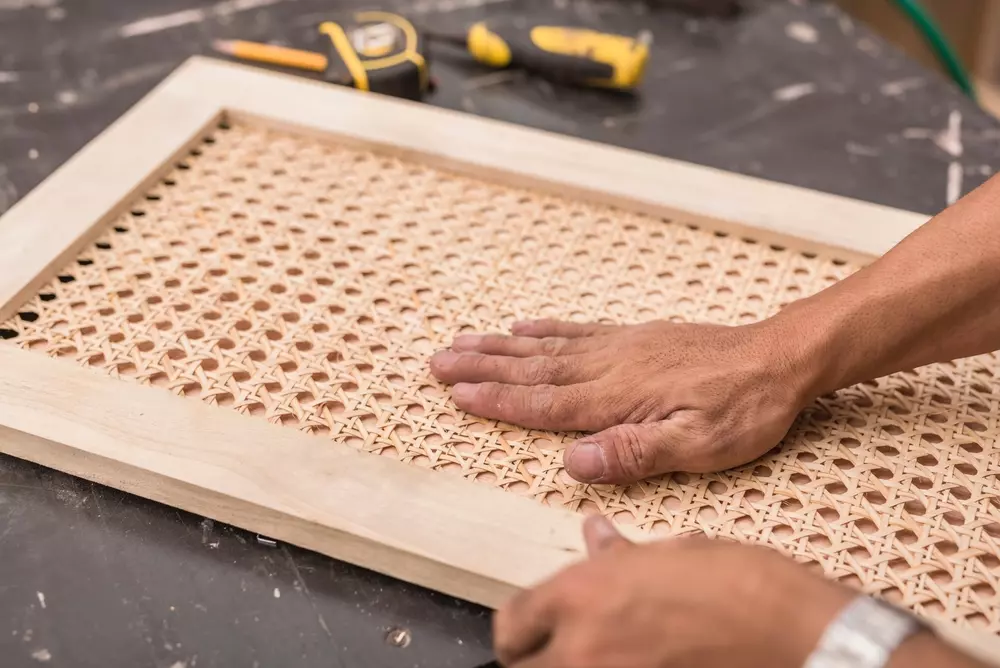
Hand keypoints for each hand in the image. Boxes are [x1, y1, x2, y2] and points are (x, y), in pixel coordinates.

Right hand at [429, 318, 811, 483]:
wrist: (780, 358)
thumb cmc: (743, 410)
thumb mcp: (699, 446)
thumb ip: (634, 452)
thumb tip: (573, 462)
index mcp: (618, 397)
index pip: (544, 404)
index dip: (497, 402)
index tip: (456, 395)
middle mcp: (609, 366)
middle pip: (532, 369)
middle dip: (481, 368)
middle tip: (437, 362)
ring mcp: (621, 347)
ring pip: (546, 346)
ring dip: (501, 346)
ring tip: (463, 341)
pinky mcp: (636, 338)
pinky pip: (578, 330)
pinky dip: (545, 328)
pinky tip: (524, 325)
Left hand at [494, 516, 852, 667]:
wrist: (798, 637)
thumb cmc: (743, 589)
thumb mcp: (672, 555)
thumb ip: (618, 555)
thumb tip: (594, 535)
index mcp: (582, 597)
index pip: (511, 622)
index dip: (522, 627)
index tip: (534, 629)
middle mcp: (582, 649)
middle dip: (535, 658)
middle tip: (561, 650)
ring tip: (605, 657)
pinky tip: (635, 665)